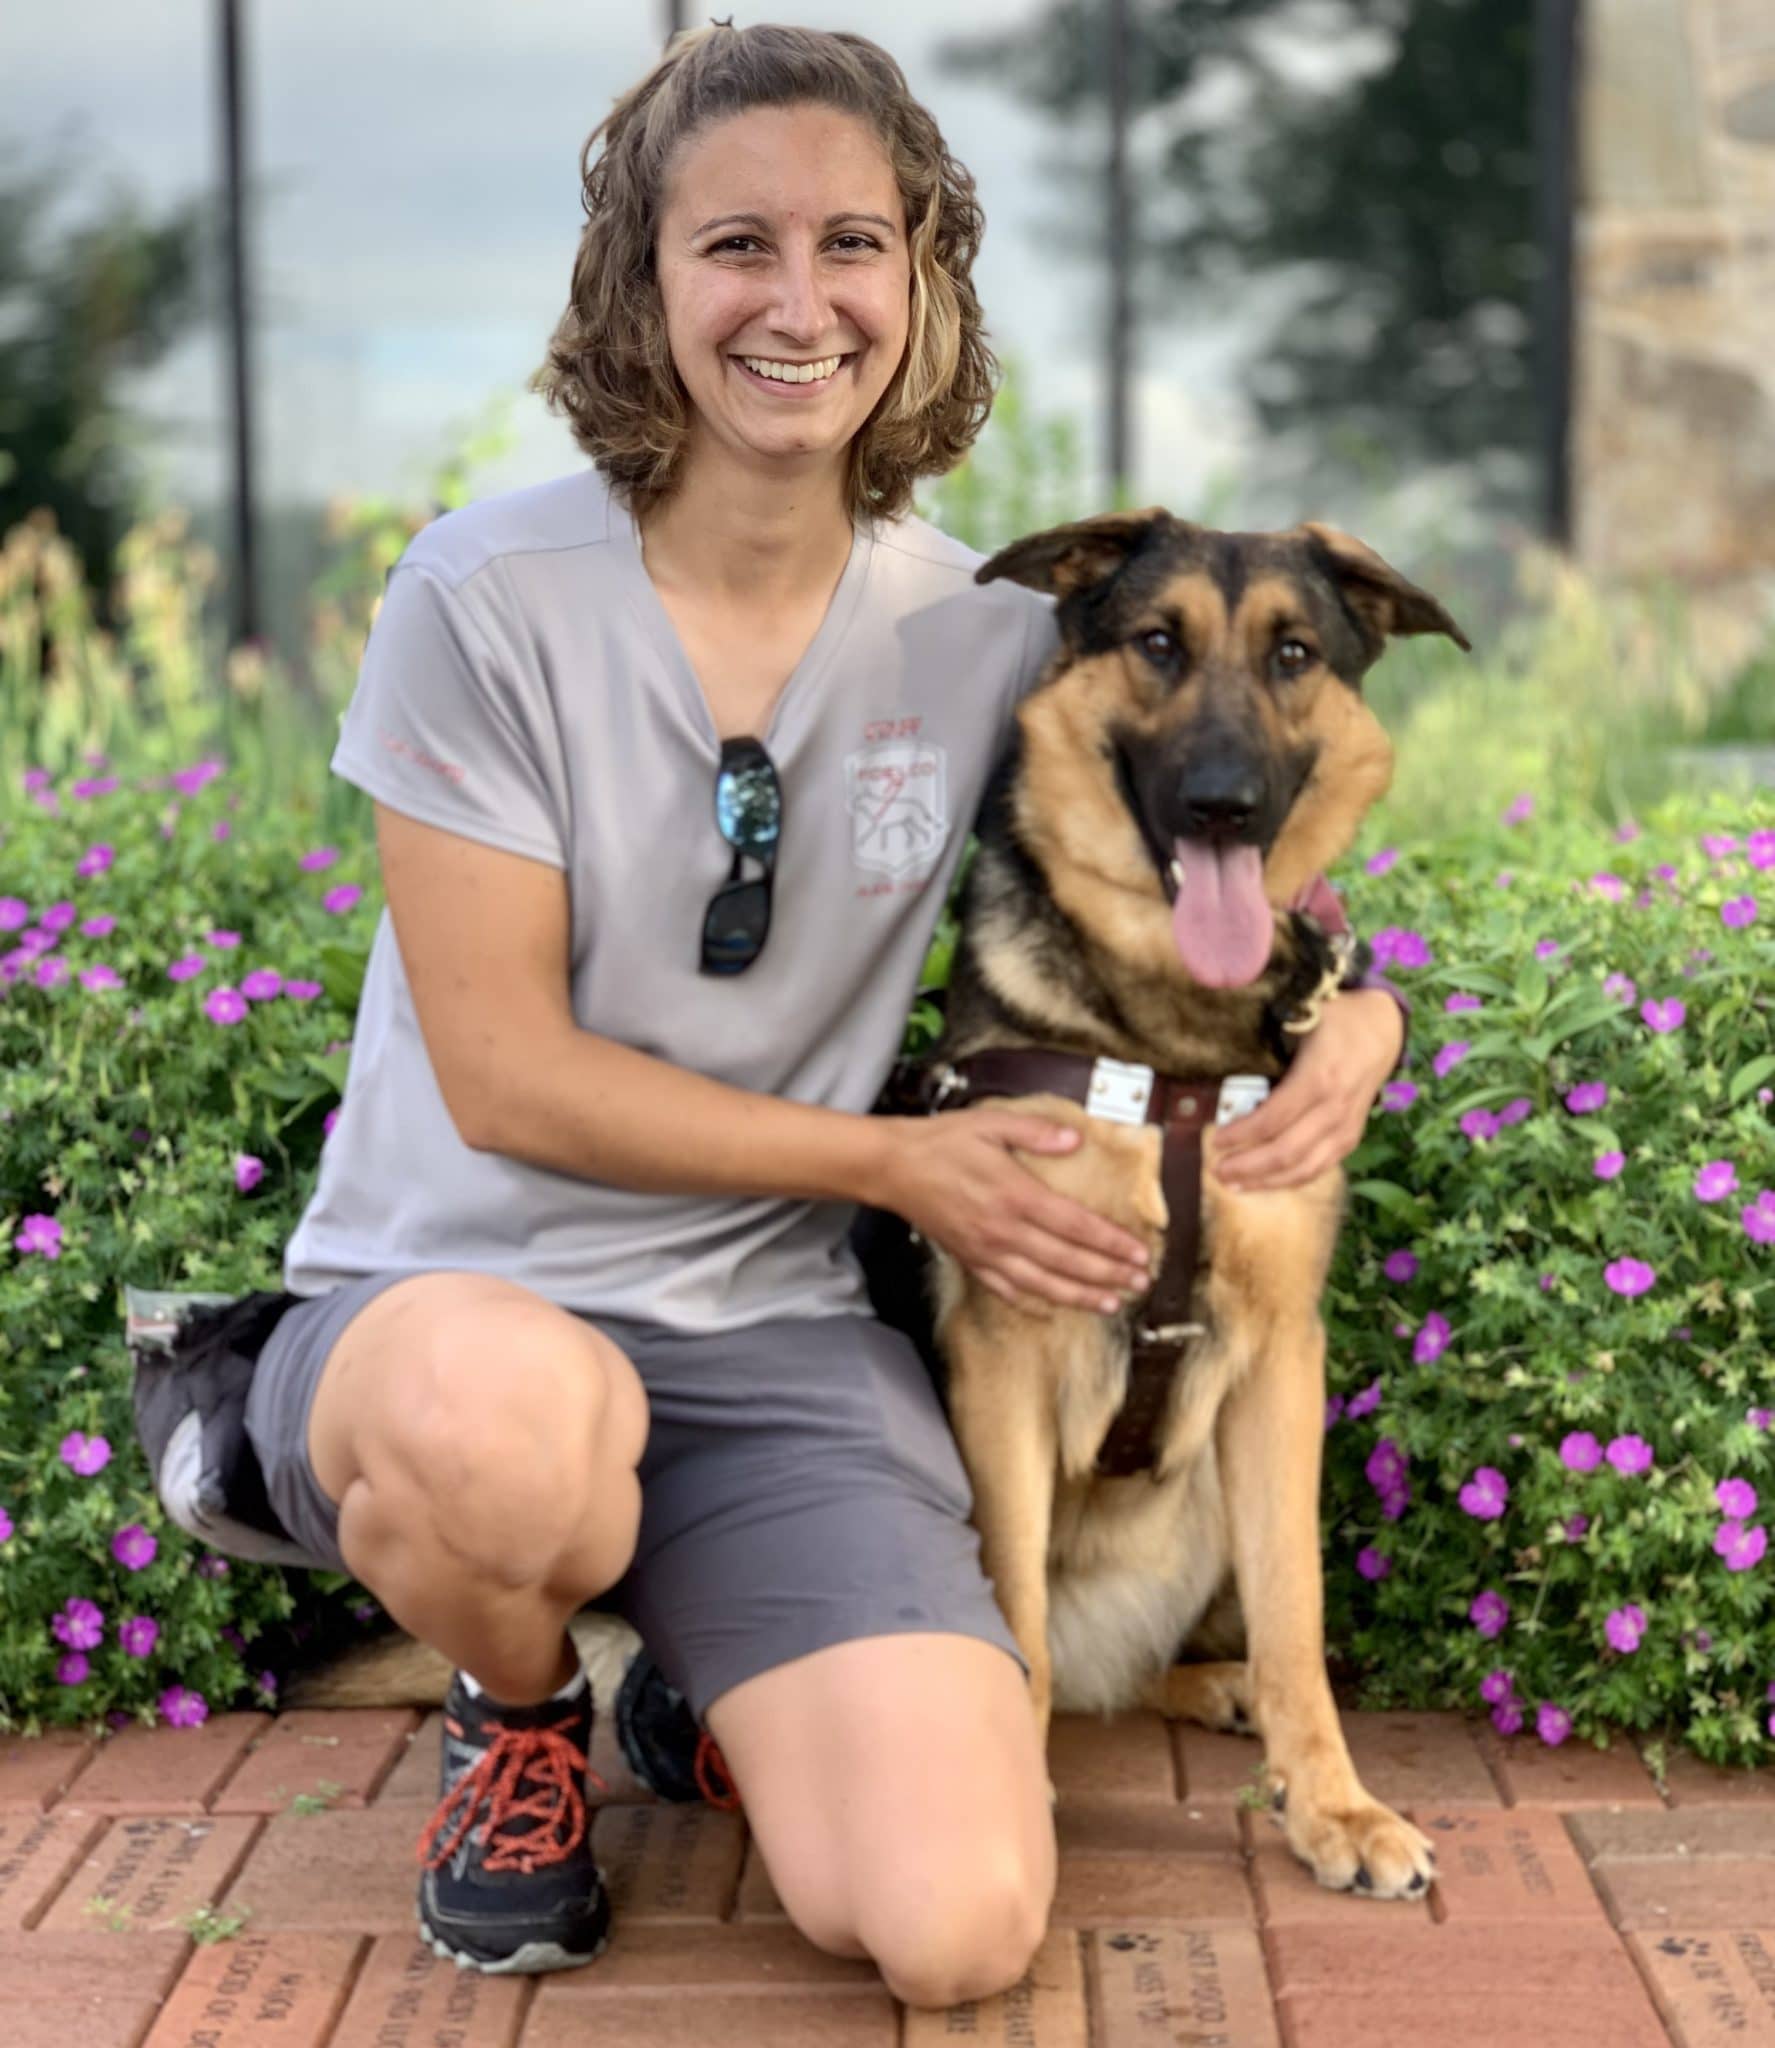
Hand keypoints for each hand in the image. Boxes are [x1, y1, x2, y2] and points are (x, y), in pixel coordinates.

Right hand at [879, 1107, 1152, 1314]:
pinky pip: (1006, 1290)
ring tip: (1111, 1305)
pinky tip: (1053, 1310)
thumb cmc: (940, 1142)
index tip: (1139, 1253)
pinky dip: (1033, 1303)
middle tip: (1140, 1283)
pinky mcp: (969, 1260)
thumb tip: (1075, 1138)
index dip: (1111, 1243)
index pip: (1076, 1225)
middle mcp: (1004, 1229)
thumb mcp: (990, 1122)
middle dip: (1107, 1274)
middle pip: (1066, 1260)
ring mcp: (986, 1250)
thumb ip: (1036, 1131)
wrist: (892, 1167)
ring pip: (1042, 1283)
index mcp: (1015, 1194)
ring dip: (1080, 1296)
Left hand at [1205, 988, 1403, 1191]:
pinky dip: (1291, 1180)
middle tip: (1217, 1169)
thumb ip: (1269, 1047)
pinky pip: (1320, 1168)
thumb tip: (1225, 1067)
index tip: (1216, 1139)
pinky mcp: (1352, 1138)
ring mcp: (1346, 1127)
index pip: (1272, 1119)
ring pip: (1304, 1168)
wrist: (1381, 1029)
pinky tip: (1266, 1182)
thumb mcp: (1301, 1021)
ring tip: (1235, 1184)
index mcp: (1318, 1079)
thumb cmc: (1335, 1022)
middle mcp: (1335, 1109)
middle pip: (1286, 1151)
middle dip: (1248, 1166)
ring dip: (1266, 1181)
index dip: (1241, 1134)